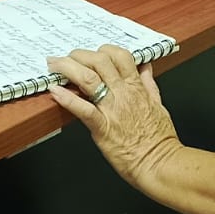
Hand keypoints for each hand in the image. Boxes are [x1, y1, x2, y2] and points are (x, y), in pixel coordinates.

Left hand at [47, 45, 181, 186]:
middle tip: (66, 57)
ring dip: (68, 68)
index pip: (120, 56)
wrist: (159, 163)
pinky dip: (67, 98)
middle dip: (79, 55)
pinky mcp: (103, 128)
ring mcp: (112, 110)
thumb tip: (146, 68)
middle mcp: (123, 94)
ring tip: (54, 65)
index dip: (102, 50)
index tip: (92, 54)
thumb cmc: (159, 139)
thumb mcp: (159, 104)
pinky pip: (83, 109)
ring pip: (89, 79)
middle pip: (100, 61)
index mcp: (136, 88)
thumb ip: (149, 84)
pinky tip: (55, 91)